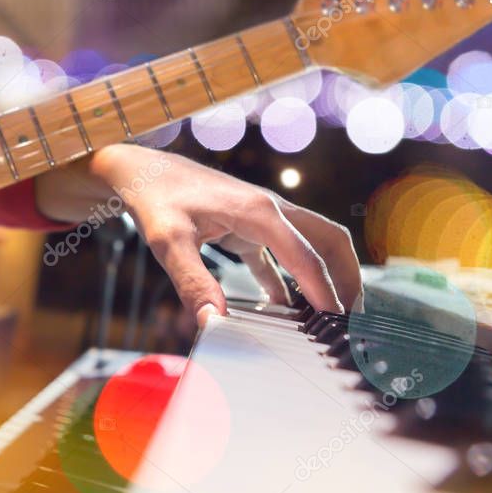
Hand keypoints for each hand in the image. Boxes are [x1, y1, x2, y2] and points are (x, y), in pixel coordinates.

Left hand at [36, 144, 362, 326]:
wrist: (138, 170)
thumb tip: (214, 322)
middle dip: (346, 276)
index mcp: (260, 212)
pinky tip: (285, 307)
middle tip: (353, 318)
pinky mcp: (246, 224)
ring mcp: (261, 216)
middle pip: (327, 240)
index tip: (336, 323)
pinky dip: (290, 278)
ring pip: (311, 243)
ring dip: (325, 275)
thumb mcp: (168, 242)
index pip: (306, 255)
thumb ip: (193, 282)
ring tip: (331, 315)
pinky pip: (281, 253)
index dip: (324, 290)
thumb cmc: (153, 199)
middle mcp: (269, 210)